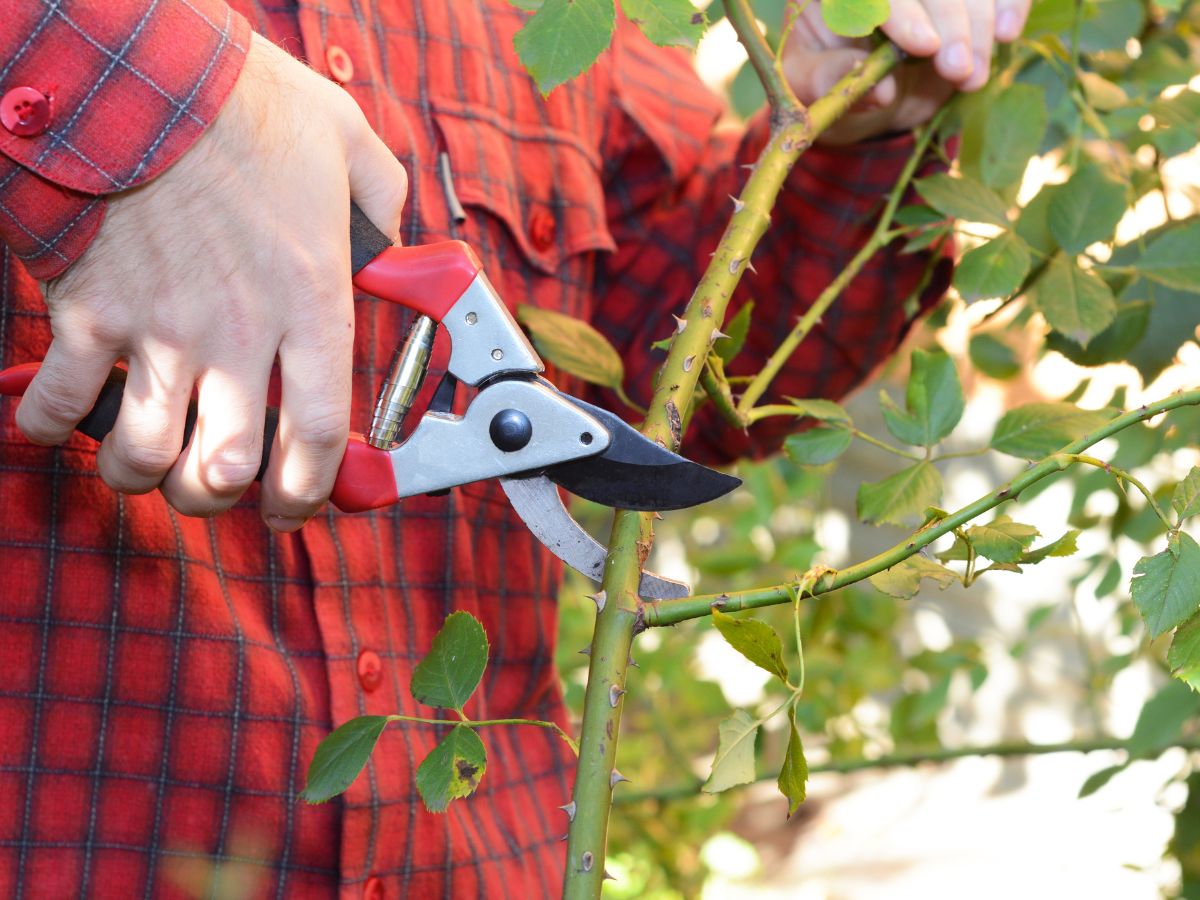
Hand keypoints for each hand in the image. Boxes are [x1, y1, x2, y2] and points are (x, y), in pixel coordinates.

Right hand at [15, 33, 407, 530]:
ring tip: (146, 462)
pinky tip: (56, 421)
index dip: (311, 490)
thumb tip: (394, 241)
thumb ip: (383, 203)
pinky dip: (48, 423)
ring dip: (140, 473)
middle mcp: (238, 333)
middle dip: (221, 497)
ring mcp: (159, 329)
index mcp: (309, 303)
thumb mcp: (349, 144)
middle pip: (228, 466)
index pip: (320, 432)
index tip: (298, 506)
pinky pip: (58, 397)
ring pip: (143, 452)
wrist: (140, 70)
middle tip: (218, 488)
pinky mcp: (88, 309)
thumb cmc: (244, 103)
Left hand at [781, 0, 1030, 143]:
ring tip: (972, 76)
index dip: (903, 12)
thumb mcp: (806, 85)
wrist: (863, 85)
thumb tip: (877, 89)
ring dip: (979, 24)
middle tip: (959, 70)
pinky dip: (1010, 1)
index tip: (924, 47)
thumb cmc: (825, 78)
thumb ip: (825, 80)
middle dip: (952, 23)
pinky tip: (1008, 31)